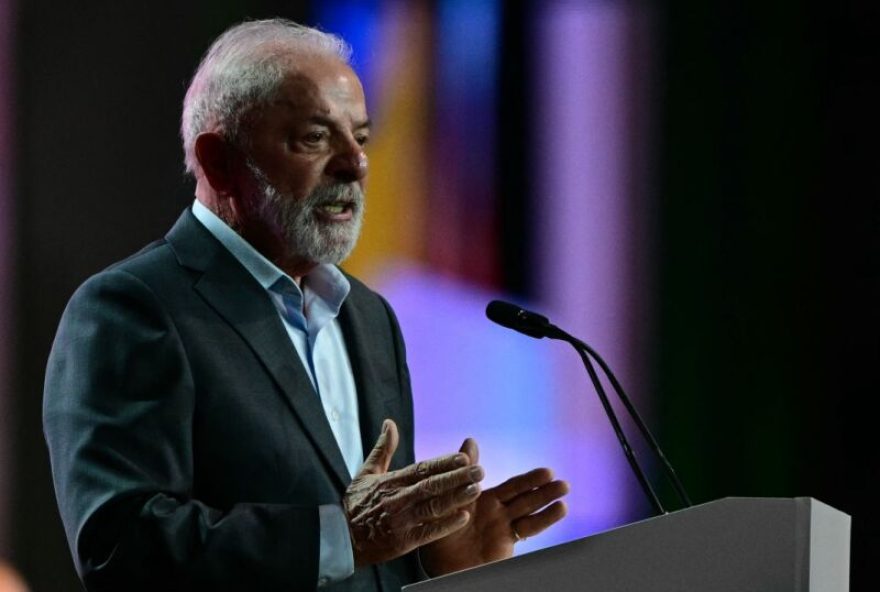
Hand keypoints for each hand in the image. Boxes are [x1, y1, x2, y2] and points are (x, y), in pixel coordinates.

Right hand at [343, 419, 485, 566]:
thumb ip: (383, 448)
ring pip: (433, 506)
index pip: (422, 468)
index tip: (463, 457)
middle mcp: (398, 498)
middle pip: (432, 485)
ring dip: (457, 498)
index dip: (443, 463)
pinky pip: (428, 532)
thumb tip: (389, 423)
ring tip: (477, 489)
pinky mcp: (402, 541)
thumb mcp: (366, 472)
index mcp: (392, 481)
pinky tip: (463, 517)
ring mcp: (401, 520)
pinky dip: (446, 525)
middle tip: (480, 470)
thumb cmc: (356, 504)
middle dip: (457, 478)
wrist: (341, 538)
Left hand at [420, 438, 568, 575]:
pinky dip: (545, 519)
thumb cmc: (438, 533)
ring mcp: (502, 526)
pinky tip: (561, 509)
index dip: (528, 480)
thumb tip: (471, 439)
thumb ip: (463, 470)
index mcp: (482, 498)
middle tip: (555, 476)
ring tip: (565, 488)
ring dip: (547, 499)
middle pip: (524, 496)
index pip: (511, 487)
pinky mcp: (507, 542)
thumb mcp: (447, 497)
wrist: (440, 568)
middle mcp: (495, 511)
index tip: (546, 471)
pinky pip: (528, 529)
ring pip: (529, 510)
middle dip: (540, 486)